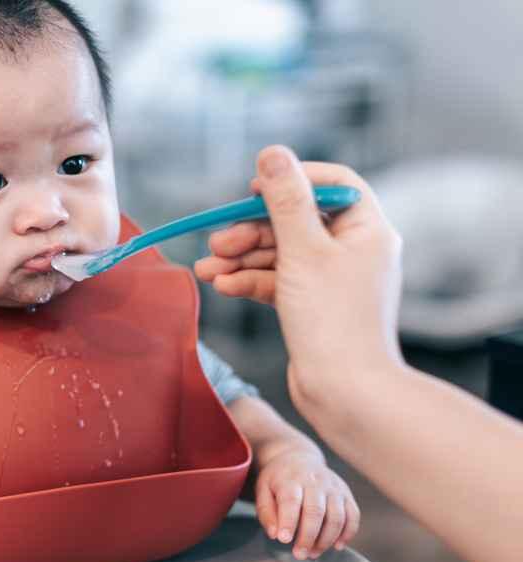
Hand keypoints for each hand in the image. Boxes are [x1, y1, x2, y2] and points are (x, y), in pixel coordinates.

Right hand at [194, 146, 403, 418]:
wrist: (345, 394)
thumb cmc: (334, 323)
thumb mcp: (303, 252)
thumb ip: (285, 201)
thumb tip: (273, 153)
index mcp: (367, 230)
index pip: (333, 183)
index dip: (292, 180)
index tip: (255, 189)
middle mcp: (354, 251)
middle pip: (297, 220)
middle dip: (252, 230)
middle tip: (218, 241)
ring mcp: (333, 281)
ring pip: (281, 253)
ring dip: (243, 258)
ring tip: (208, 268)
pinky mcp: (313, 306)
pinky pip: (278, 281)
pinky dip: (250, 281)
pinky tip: (223, 285)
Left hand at [254, 447, 359, 558]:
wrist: (298, 457)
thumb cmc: (278, 479)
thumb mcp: (263, 489)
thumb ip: (266, 512)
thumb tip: (275, 535)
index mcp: (291, 479)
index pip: (291, 500)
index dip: (288, 521)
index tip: (284, 540)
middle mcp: (315, 481)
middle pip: (316, 511)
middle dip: (308, 537)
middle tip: (299, 555)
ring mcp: (334, 487)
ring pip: (337, 516)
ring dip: (326, 539)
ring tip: (313, 553)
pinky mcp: (346, 494)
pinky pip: (353, 515)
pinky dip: (348, 533)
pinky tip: (336, 546)